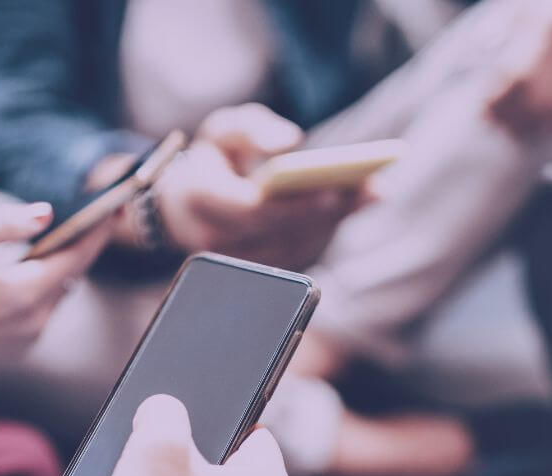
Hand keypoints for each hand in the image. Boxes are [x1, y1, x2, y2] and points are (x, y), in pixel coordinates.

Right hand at [0, 202, 112, 372]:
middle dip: (79, 247)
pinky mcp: (20, 348)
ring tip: (52, 243)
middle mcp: (36, 318)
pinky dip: (41, 290)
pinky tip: (24, 275)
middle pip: (71, 275)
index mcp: (25, 292)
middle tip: (87, 219)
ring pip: (58, 293)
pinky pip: (42, 311)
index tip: (115, 210)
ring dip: (57, 269)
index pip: (78, 257)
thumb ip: (4, 225)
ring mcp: (30, 337)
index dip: (98, 232)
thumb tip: (46, 213)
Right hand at [145, 103, 363, 269]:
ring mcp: (234, 260)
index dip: (295, 204)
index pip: (252, 209)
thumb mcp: (222, 130)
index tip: (334, 189)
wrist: (181, 205)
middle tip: (370, 188)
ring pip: (293, 247)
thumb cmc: (211, 160)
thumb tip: (291, 140)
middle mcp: (213, 237)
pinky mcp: (255, 270)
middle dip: (329, 210)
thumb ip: (252, 129)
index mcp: (200, 198)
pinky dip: (326, 230)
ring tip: (370, 193)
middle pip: (281, 231)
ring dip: (335, 222)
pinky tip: (351, 206)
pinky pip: (296, 255)